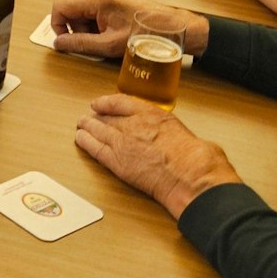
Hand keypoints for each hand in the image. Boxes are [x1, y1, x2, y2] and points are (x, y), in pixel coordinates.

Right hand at [49, 0, 203, 56]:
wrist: (171, 28)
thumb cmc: (145, 34)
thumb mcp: (108, 44)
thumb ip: (80, 43)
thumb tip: (59, 43)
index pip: (60, 7)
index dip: (57, 26)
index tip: (65, 42)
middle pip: (71, 11)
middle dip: (77, 30)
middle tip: (95, 44)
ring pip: (83, 13)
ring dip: (89, 29)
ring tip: (107, 40)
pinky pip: (94, 12)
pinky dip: (98, 25)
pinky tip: (113, 34)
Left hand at [75, 94, 241, 218]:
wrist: (191, 175)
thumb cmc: (196, 157)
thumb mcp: (184, 132)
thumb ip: (169, 130)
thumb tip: (173, 137)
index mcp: (151, 114)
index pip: (121, 102)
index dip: (106, 102)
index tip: (99, 103)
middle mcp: (134, 125)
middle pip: (106, 117)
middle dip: (95, 117)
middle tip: (88, 117)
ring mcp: (123, 143)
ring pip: (97, 130)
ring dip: (87, 127)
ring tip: (81, 126)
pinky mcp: (118, 163)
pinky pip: (95, 149)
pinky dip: (85, 142)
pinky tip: (80, 139)